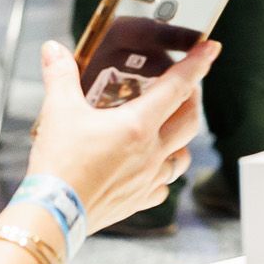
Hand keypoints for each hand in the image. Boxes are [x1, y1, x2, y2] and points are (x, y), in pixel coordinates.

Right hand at [27, 38, 213, 229]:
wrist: (53, 213)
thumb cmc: (59, 163)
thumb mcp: (58, 111)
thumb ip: (60, 76)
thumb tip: (53, 50)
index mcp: (137, 125)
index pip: (177, 87)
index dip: (197, 64)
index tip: (211, 49)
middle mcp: (151, 152)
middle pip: (189, 121)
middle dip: (193, 100)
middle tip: (186, 88)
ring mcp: (148, 179)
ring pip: (182, 157)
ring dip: (182, 139)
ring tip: (170, 129)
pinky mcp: (138, 200)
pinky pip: (162, 186)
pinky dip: (162, 174)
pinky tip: (151, 170)